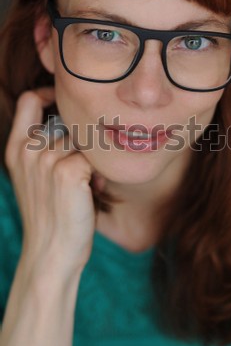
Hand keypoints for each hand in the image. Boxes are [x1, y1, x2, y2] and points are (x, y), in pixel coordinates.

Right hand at [5, 87, 98, 276]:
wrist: (52, 252)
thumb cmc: (50, 213)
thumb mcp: (35, 177)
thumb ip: (44, 148)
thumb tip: (76, 124)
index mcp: (16, 148)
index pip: (28, 100)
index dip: (48, 93)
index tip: (64, 102)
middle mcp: (28, 150)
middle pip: (67, 121)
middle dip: (80, 140)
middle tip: (84, 166)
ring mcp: (46, 160)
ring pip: (85, 141)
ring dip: (93, 159)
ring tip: (88, 182)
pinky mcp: (67, 172)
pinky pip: (96, 158)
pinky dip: (99, 173)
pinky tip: (93, 190)